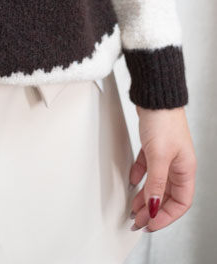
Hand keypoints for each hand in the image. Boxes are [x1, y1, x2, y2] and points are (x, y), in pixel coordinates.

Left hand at [129, 105, 195, 232]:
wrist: (154, 94)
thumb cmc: (163, 120)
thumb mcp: (159, 156)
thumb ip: (155, 183)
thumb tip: (152, 207)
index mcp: (185, 170)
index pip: (179, 203)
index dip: (165, 216)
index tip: (150, 224)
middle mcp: (178, 165)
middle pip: (166, 195)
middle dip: (152, 210)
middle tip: (137, 221)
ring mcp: (166, 155)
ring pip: (156, 183)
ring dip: (145, 196)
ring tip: (132, 208)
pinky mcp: (154, 146)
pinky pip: (147, 167)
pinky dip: (140, 175)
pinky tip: (132, 181)